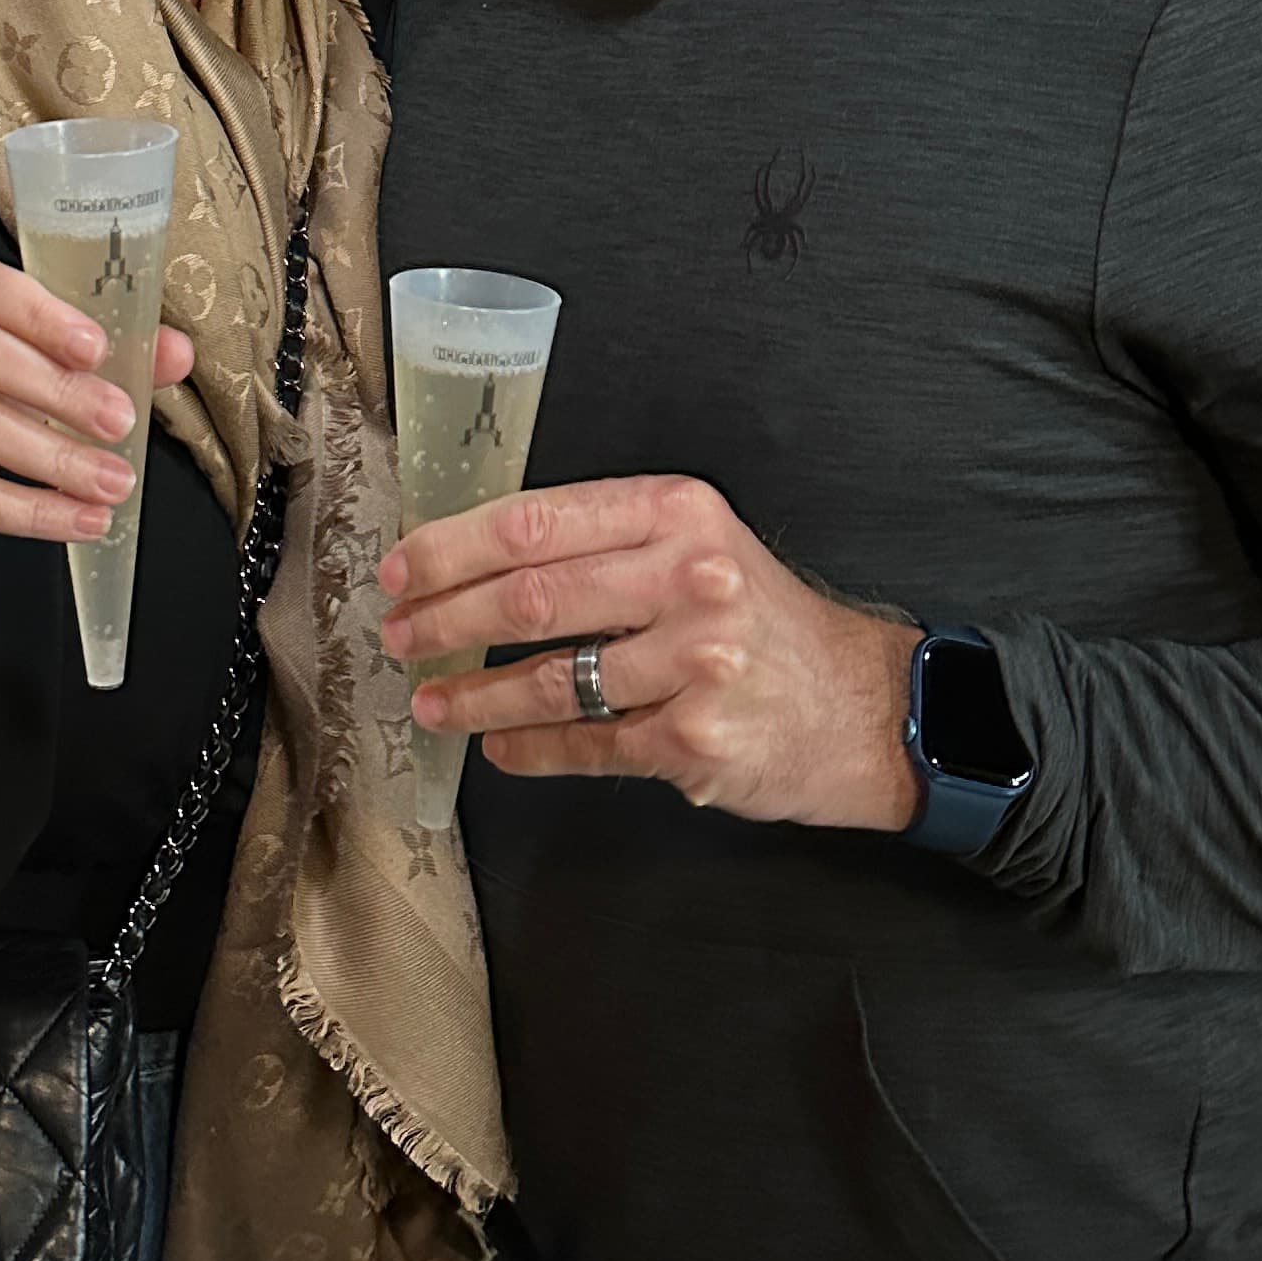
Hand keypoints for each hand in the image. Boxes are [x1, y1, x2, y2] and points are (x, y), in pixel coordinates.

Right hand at [0, 245, 195, 582]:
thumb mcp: (21, 361)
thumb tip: (175, 352)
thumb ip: (92, 350)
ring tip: (112, 481)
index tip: (96, 348)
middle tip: (118, 420)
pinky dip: (26, 510)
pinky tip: (76, 519)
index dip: (37, 313)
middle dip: (52, 386)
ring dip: (50, 455)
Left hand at [376, 473, 921, 829]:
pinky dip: (528, 748)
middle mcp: (690, 578)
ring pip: (550, 679)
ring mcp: (696, 664)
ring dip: (472, 696)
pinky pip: (586, 744)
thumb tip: (478, 559)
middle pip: (531, 597)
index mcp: (676, 512)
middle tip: (398, 636)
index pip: (536, 521)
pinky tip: (496, 747)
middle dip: (444, 620)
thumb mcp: (698, 543)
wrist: (863, 706)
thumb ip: (606, 541)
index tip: (402, 570)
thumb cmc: (762, 619)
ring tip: (430, 701)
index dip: (452, 548)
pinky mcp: (696, 741)